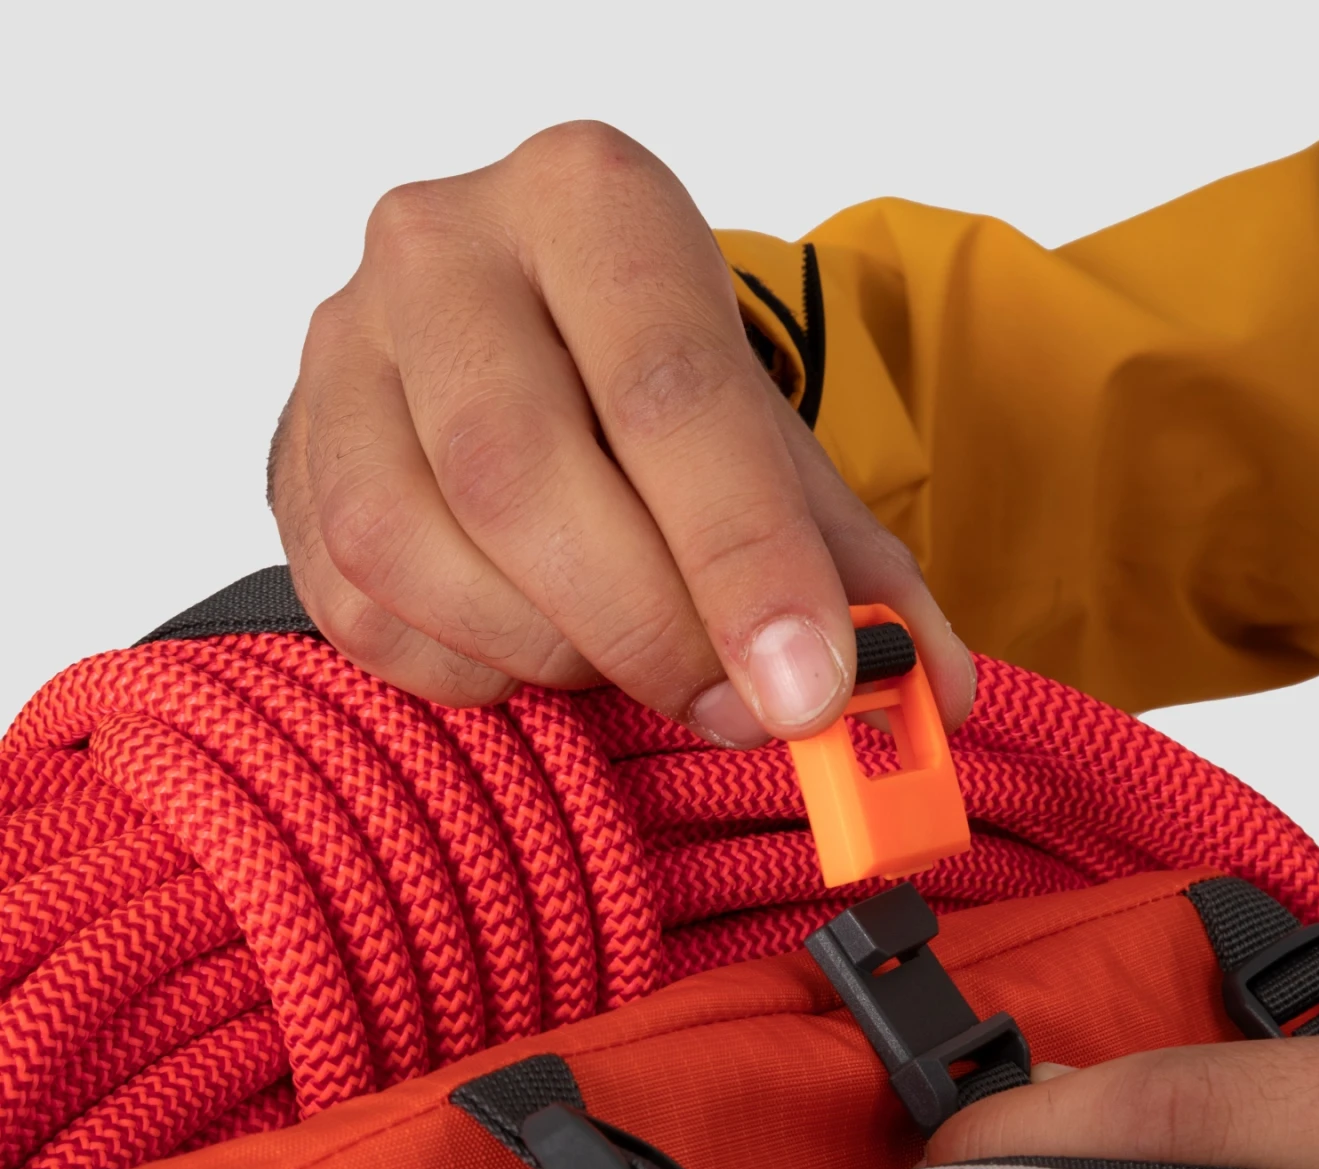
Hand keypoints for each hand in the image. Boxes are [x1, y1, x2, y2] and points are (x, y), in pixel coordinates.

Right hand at [267, 121, 972, 743]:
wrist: (531, 349)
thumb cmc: (659, 397)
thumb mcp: (777, 452)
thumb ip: (856, 568)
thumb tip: (929, 696)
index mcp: (590, 205)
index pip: (668, 391)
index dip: (744, 560)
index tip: (809, 692)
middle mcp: (443, 251)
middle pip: (523, 476)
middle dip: (647, 628)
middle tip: (735, 710)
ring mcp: (341, 353)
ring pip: (418, 551)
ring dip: (550, 651)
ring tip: (626, 652)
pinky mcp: (287, 459)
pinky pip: (361, 611)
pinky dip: (469, 669)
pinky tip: (533, 645)